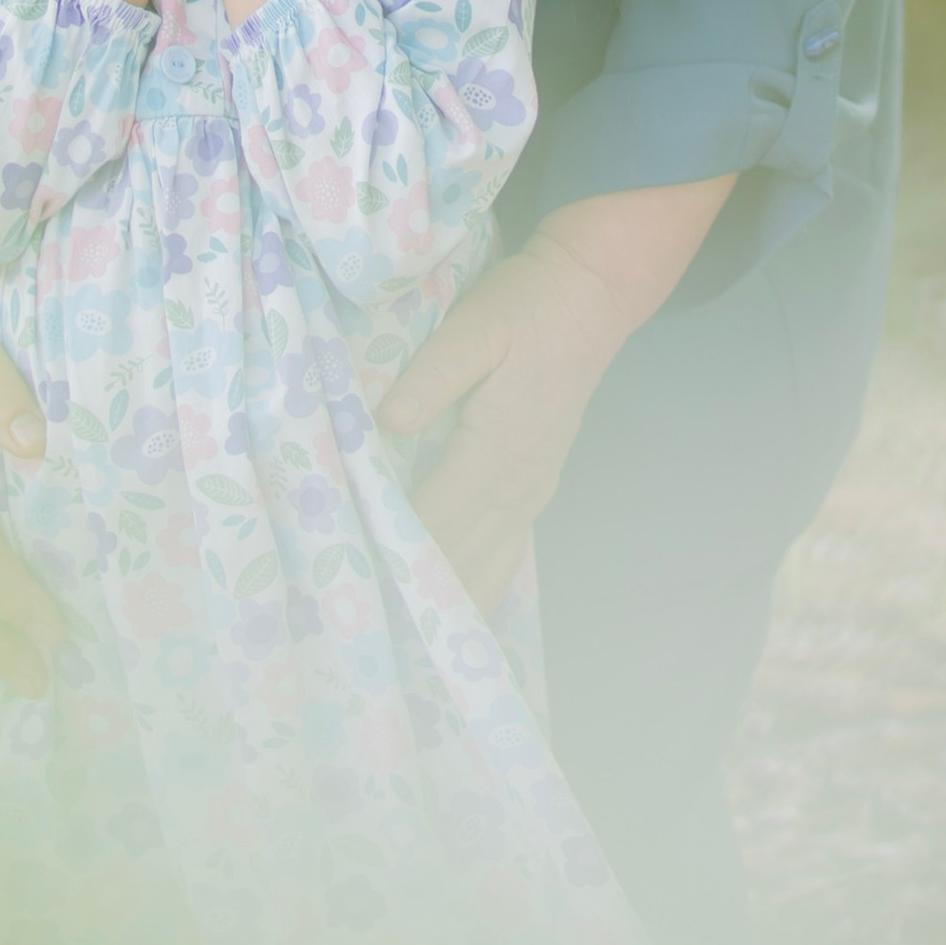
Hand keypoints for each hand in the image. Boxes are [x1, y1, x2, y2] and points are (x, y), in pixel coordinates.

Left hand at [378, 229, 634, 613]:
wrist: (590, 298)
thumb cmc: (526, 307)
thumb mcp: (474, 326)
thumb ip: (431, 377)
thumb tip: (385, 423)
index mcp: (495, 449)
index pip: (434, 516)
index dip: (395, 551)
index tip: (354, 586)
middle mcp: (517, 483)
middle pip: (459, 553)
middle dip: (415, 591)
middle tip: (368, 633)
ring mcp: (532, 487)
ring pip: (487, 561)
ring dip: (452, 600)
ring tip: (411, 646)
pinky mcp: (538, 482)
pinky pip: (508, 549)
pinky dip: (483, 582)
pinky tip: (464, 609)